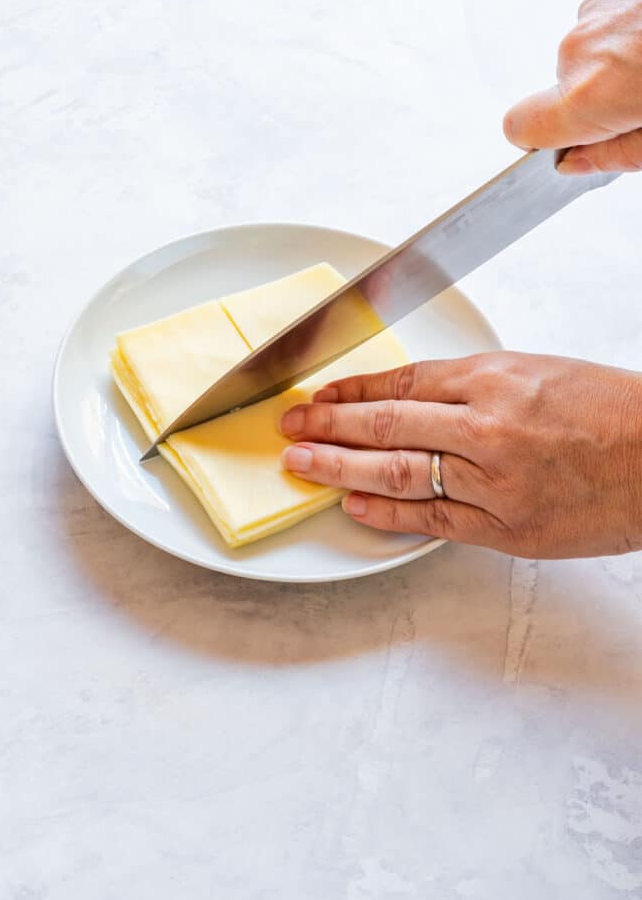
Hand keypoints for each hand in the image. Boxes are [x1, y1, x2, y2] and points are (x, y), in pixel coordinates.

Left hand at [279, 354, 641, 557]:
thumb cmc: (608, 410)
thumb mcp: (536, 372)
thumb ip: (471, 385)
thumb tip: (408, 397)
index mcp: (493, 378)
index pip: (401, 381)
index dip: (352, 391)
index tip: (319, 397)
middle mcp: (486, 426)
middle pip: (385, 425)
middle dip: (328, 426)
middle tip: (290, 429)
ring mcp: (494, 480)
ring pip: (397, 473)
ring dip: (339, 468)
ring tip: (302, 466)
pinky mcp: (505, 527)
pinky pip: (431, 519)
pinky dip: (386, 513)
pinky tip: (352, 506)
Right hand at [504, 0, 641, 172]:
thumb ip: (616, 154)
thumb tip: (575, 163)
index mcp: (589, 94)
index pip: (521, 126)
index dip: (540, 138)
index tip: (565, 141)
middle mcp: (582, 46)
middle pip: (566, 85)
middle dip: (602, 94)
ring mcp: (601, 3)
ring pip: (593, 47)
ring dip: (623, 55)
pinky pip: (614, 12)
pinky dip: (635, 23)